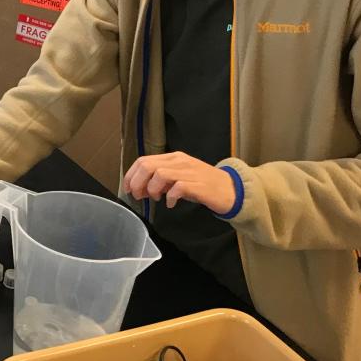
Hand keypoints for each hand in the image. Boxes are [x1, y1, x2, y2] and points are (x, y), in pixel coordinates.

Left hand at [122, 152, 237, 213]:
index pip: (143, 160)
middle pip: (147, 165)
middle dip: (137, 182)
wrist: (232, 189)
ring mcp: (190, 171)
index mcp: (173, 158)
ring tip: (156, 198)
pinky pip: (178, 187)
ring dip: (152, 188)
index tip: (128, 188)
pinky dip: (170, 197)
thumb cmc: (203, 185)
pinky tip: (171, 203)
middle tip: (139, 195)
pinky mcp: (199, 184)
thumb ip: (160, 180)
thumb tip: (141, 187)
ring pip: (160, 173)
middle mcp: (180, 161)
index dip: (131, 175)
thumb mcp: (179, 178)